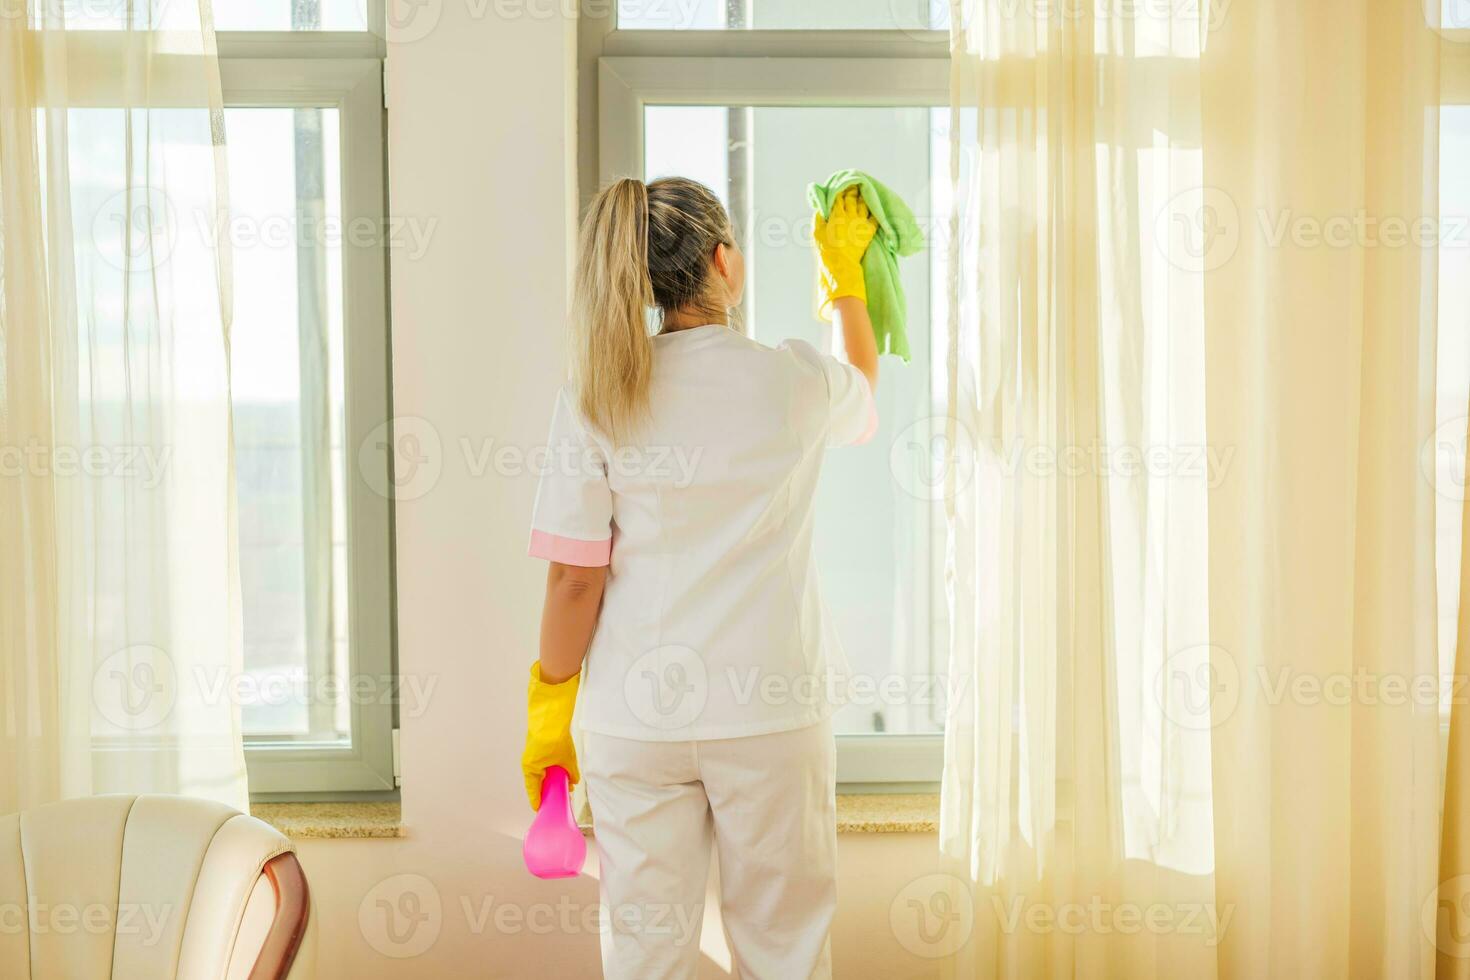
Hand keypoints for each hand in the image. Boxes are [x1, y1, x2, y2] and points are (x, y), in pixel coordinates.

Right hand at [522, 662, 580, 809]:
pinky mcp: (539, 747)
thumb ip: (570, 772)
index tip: (542, 810)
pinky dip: (553, 769)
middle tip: (558, 800)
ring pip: (542, 772)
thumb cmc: (553, 738)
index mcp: (531, 769)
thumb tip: (573, 780)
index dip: (538, 802)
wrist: (551, 715)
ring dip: (552, 778)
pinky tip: (564, 771)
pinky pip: (545, 763)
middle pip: (538, 783)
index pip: (533, 791)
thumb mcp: (566, 759)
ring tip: (565, 786)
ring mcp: (534, 754)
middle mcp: (530, 763)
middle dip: (549, 790)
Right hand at [813, 188, 877, 305]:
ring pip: (864, 205)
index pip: (839, 198)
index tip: (840, 188)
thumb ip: (818, 218)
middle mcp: (850, 215)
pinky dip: (874, 212)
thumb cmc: (825, 249)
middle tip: (853, 187)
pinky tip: (874, 209)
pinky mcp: (869, 231)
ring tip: (863, 195)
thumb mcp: (816, 232)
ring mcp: (861, 222)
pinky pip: (874, 218)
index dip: (839, 191)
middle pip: (852, 198)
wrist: (841, 264)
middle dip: (852, 192)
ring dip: (863, 198)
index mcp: (837, 214)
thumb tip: (820, 209)